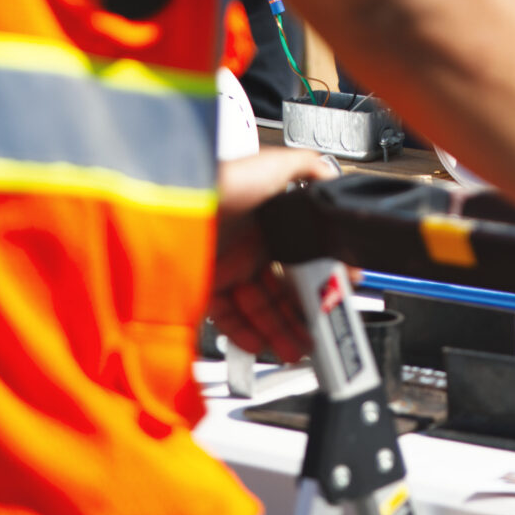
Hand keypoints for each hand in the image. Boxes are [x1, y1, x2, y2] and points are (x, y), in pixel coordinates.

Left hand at [209, 147, 337, 359]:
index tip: (333, 296)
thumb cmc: (225, 179)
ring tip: (297, 349)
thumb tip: (333, 177)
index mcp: (268, 222)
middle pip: (281, 288)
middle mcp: (246, 246)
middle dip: (301, 315)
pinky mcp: (203, 287)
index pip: (299, 260)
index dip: (319, 280)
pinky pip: (228, 316)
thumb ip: (310, 168)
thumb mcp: (278, 165)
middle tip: (318, 334)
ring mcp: (225, 267)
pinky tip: (262, 344)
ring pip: (258, 306)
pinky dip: (245, 334)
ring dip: (279, 330)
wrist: (180, 199)